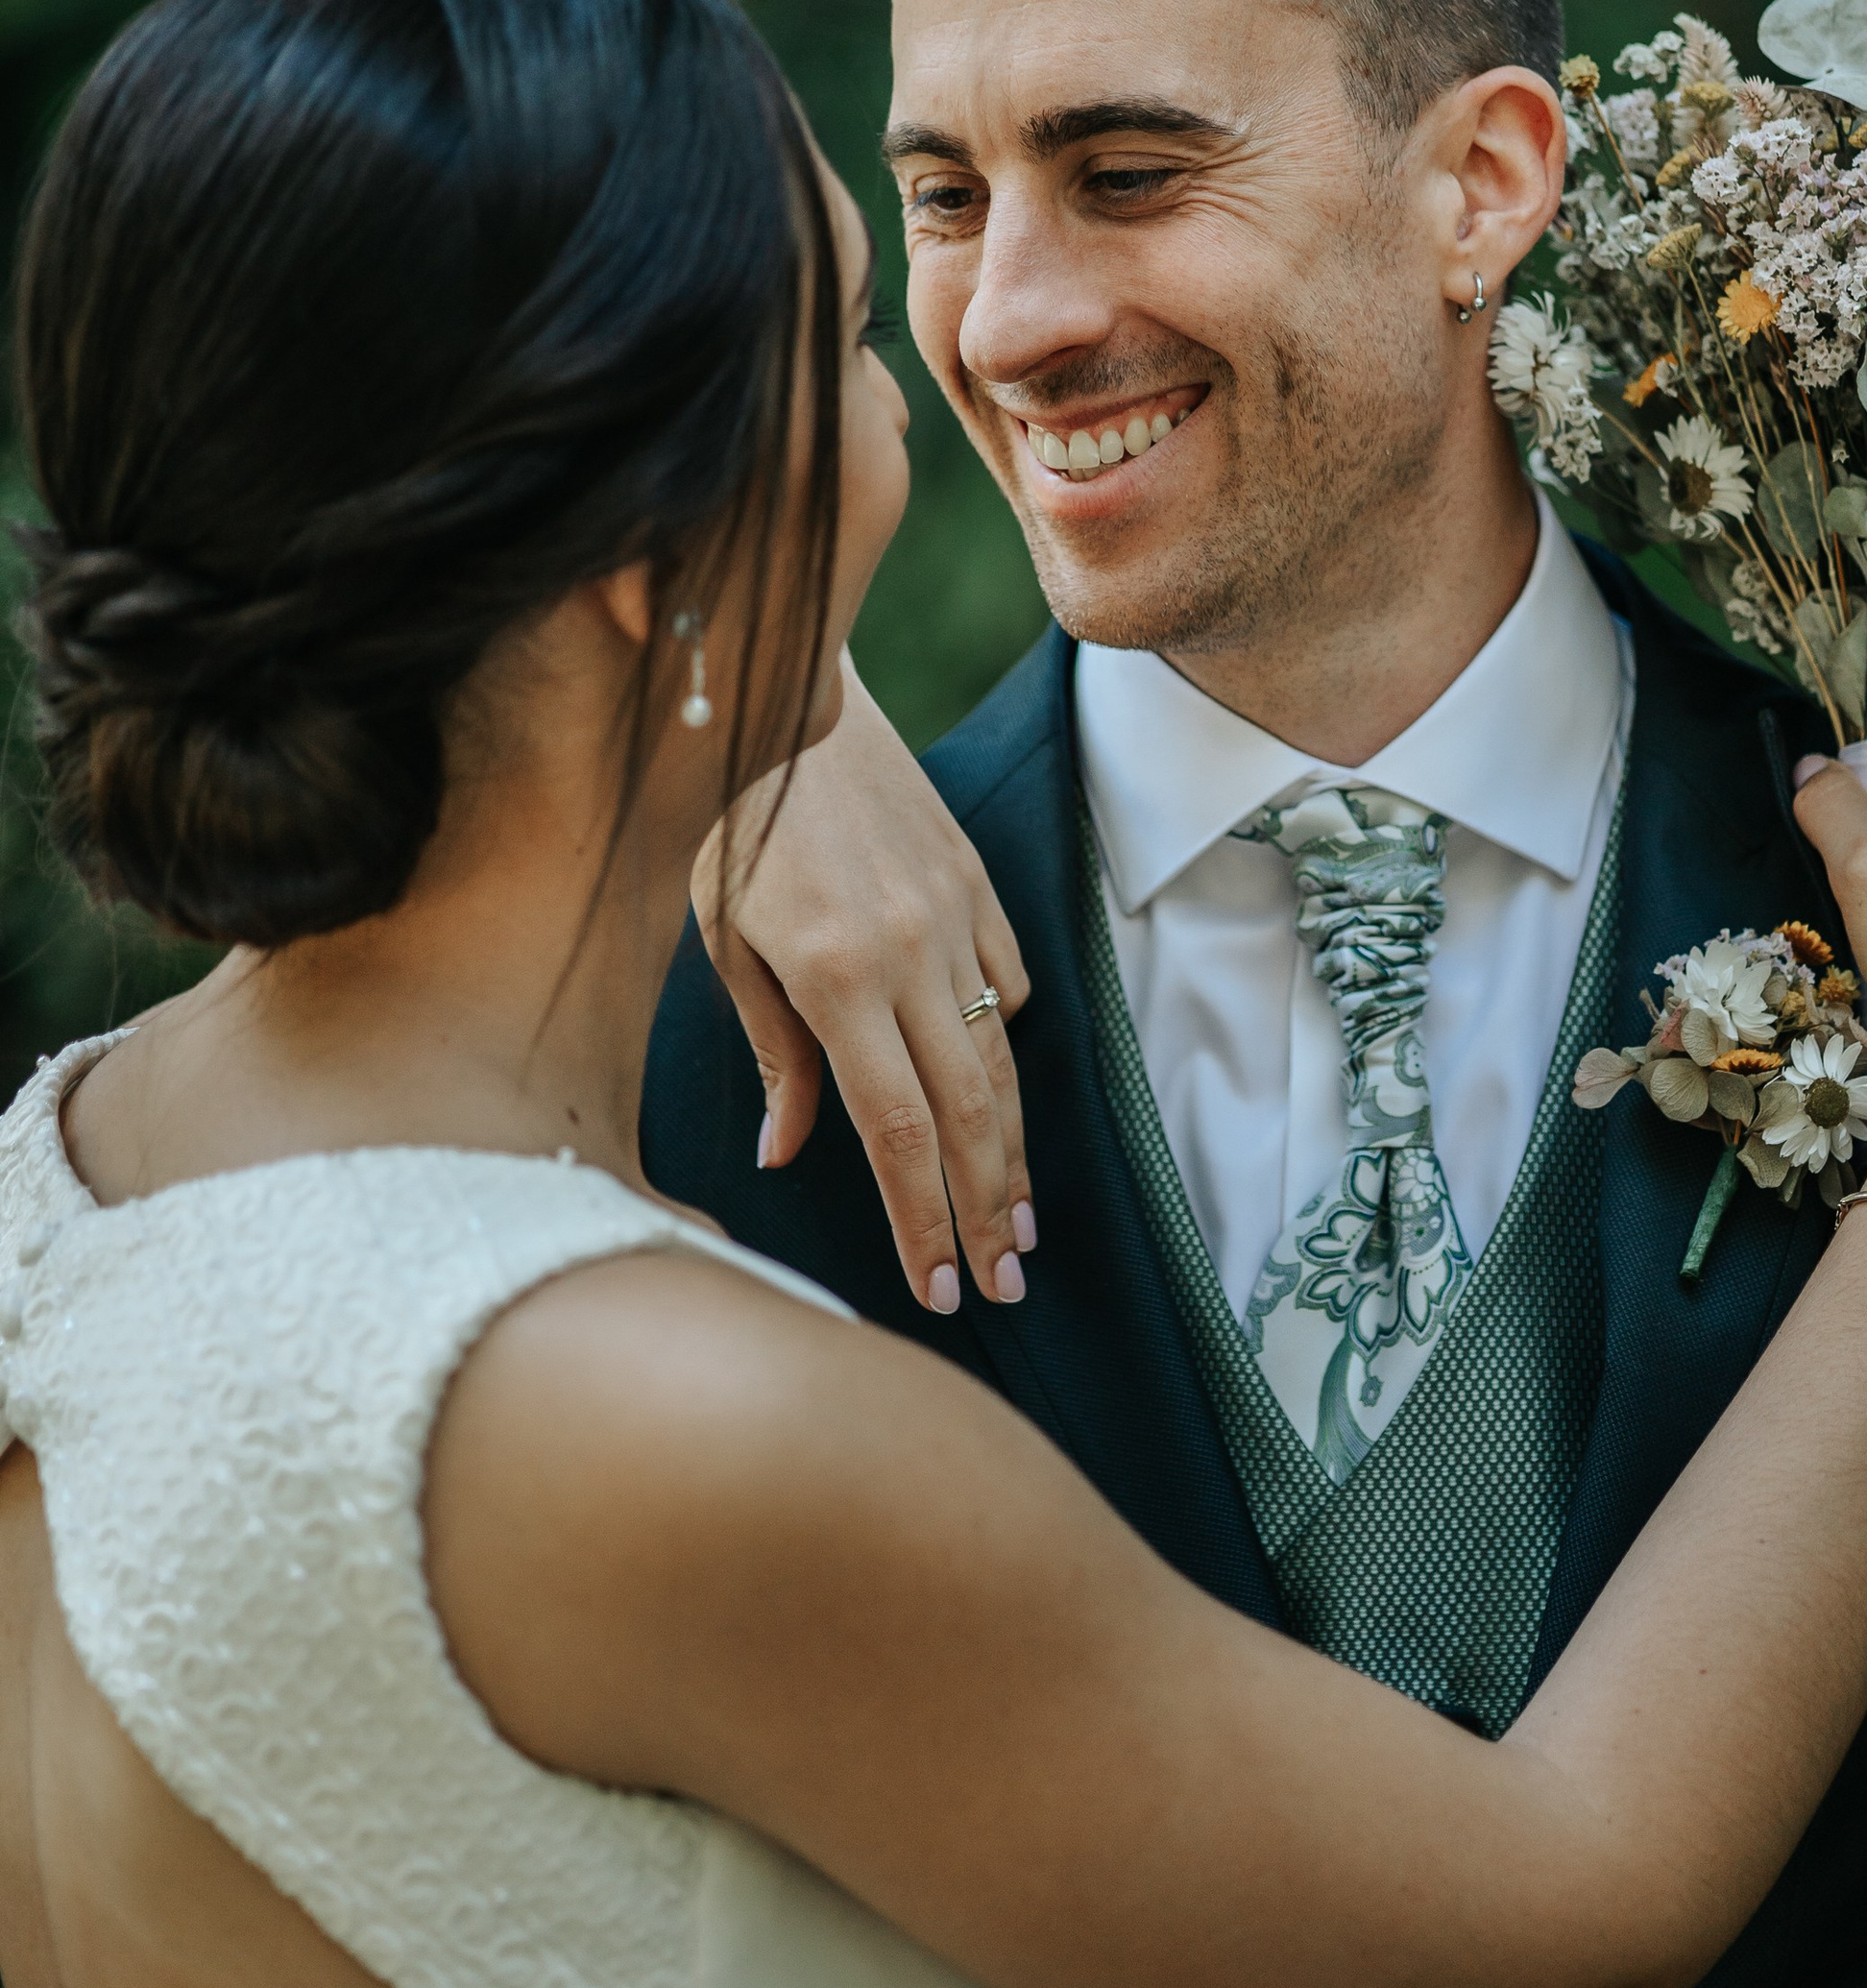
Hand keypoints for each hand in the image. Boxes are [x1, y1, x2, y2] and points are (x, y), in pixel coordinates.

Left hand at [692, 661, 1033, 1314]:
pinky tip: (996, 1100)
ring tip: (1021, 1227)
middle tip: (1005, 1286)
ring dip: (1013, 1154)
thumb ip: (770, 1051)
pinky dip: (1005, 1048)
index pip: (895, 1132)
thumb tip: (788, 1154)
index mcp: (833, 976)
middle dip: (987, 1213)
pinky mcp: (979, 887)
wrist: (794, 701)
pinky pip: (1007, 986)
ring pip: (1002, 1061)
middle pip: (967, 1114)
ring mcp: (956, 917)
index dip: (922, 1220)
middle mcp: (908, 954)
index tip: (938, 1286)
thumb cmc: (733, 825)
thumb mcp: (722, 939)